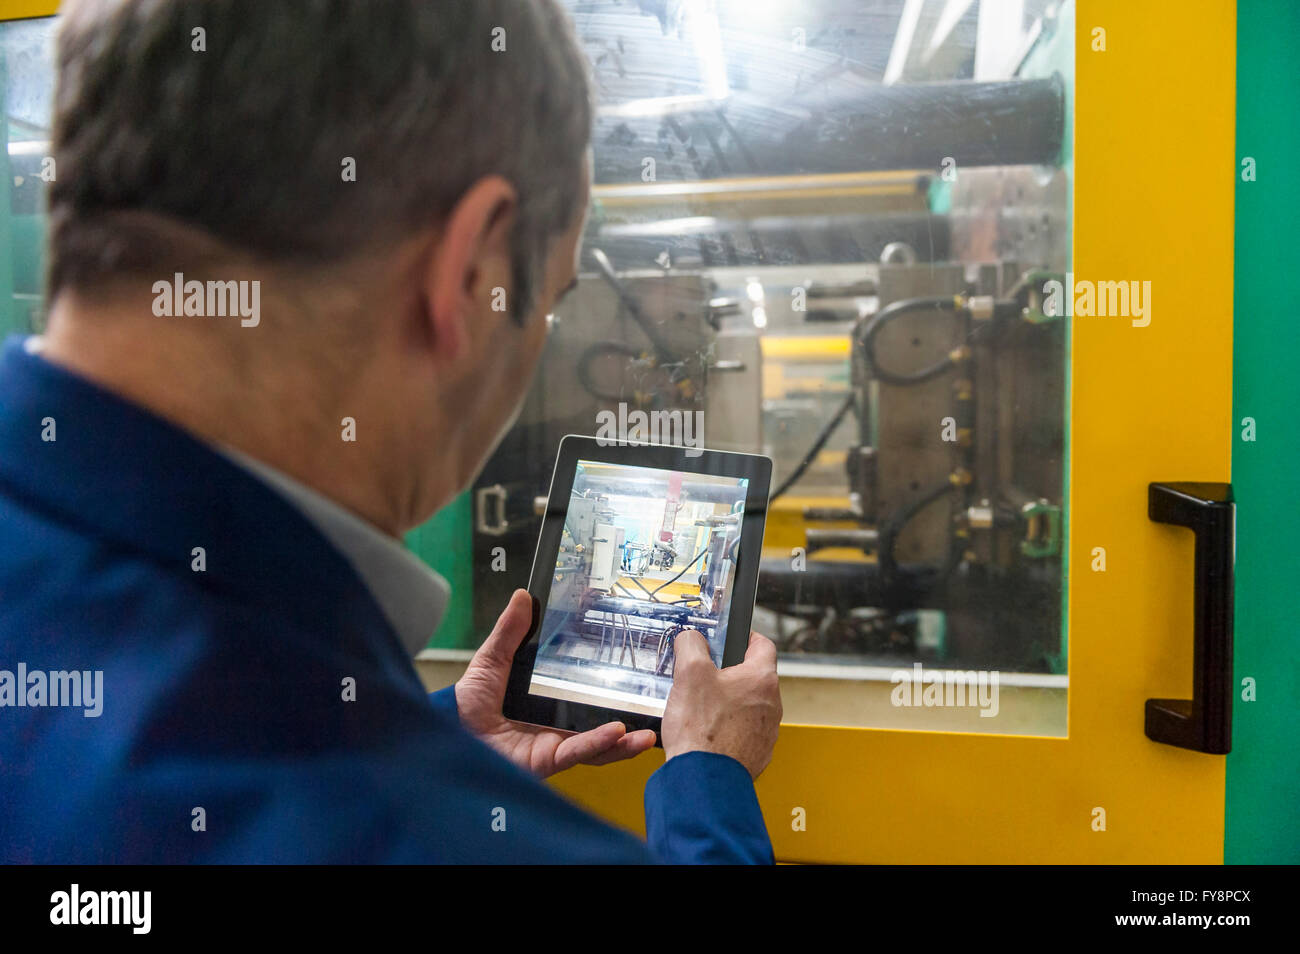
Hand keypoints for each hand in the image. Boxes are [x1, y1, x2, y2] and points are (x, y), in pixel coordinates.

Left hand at [454, 589, 657, 776]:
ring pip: (598, 746)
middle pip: (600, 726)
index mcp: (547, 702)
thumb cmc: (465, 703)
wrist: (445, 732)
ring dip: (624, 740)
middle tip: (652, 708)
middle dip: (629, 724)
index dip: (610, 687)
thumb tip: (523, 596)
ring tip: (645, 732)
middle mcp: (555, 726)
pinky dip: (599, 742)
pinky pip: (578, 751)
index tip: (632, 669)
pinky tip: (617, 732)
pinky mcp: (547, 760)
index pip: (585, 696)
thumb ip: (510, 632)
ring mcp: (554, 744)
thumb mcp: (491, 660)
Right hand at [660, 629, 780, 779]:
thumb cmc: (702, 731)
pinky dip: (727, 730)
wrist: (704, 780)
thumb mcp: (689, 673)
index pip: (763, 644)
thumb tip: (691, 638)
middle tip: (704, 678)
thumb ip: (691, 645)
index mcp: (761, 679)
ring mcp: (766, 732)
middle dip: (729, 675)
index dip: (746, 637)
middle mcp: (772, 705)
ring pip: (748, 707)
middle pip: (752, 678)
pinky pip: (743, 733)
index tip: (734, 638)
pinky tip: (706, 734)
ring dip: (728, 705)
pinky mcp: (756, 753)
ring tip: (701, 710)